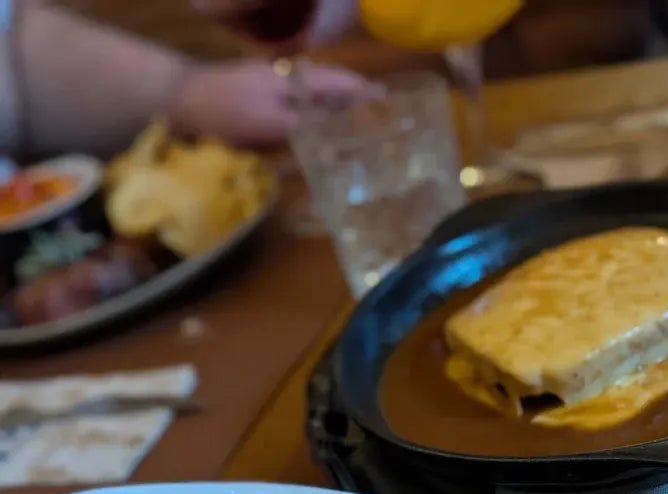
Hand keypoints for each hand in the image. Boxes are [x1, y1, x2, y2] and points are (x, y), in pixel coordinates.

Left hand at [168, 59, 376, 145]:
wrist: (178, 103)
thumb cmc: (225, 110)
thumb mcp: (271, 121)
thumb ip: (309, 125)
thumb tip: (345, 131)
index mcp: (300, 78)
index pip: (346, 83)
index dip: (370, 96)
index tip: (396, 112)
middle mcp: (293, 81)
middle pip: (336, 95)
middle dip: (359, 111)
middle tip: (385, 137)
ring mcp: (277, 93)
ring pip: (318, 107)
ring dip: (338, 123)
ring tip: (360, 145)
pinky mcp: (263, 109)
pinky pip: (299, 119)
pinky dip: (314, 131)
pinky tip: (319, 148)